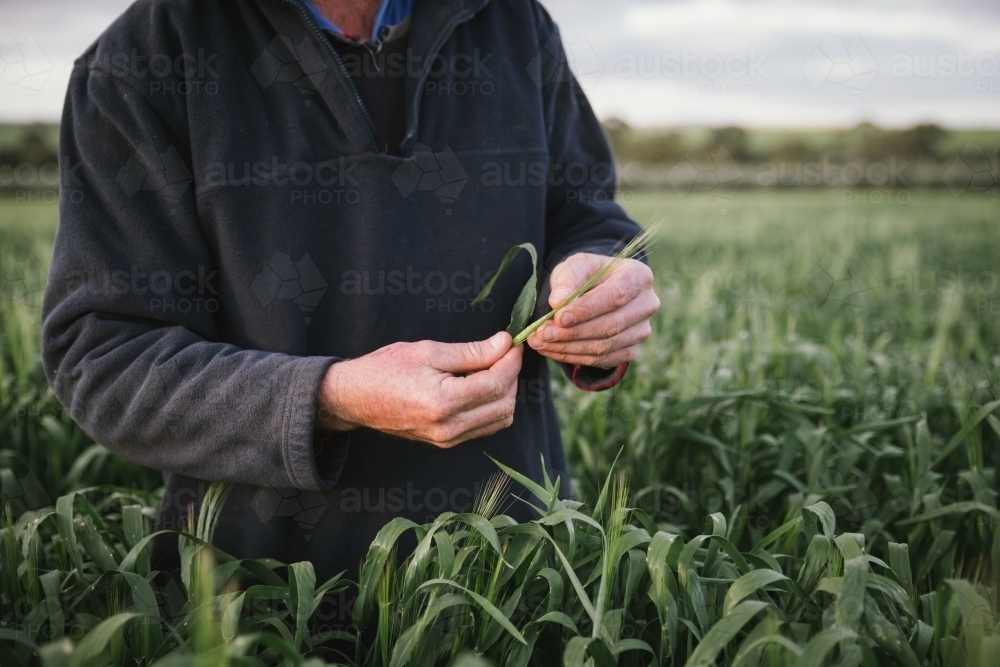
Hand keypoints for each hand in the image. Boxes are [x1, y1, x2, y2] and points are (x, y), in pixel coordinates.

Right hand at [316, 332, 522, 447]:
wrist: (355, 398)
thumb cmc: (385, 369)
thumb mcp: (428, 351)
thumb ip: (471, 351)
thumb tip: (504, 343)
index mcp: (444, 402)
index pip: (496, 383)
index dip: (511, 361)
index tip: (513, 342)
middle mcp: (450, 427)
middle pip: (504, 404)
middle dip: (511, 376)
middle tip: (503, 352)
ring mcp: (448, 439)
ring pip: (500, 419)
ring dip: (504, 393)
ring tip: (492, 367)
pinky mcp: (446, 442)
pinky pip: (484, 427)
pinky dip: (492, 406)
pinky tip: (481, 385)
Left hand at [527, 253, 658, 368]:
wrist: (595, 291)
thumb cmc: (587, 275)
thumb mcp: (575, 267)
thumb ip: (567, 281)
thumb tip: (557, 302)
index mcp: (638, 277)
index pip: (615, 296)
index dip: (586, 310)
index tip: (559, 317)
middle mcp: (647, 305)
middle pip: (611, 325)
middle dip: (573, 332)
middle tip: (543, 333)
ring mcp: (641, 330)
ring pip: (605, 346)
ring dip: (569, 347)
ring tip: (540, 342)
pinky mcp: (631, 350)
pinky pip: (603, 360)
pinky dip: (574, 357)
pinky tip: (552, 350)